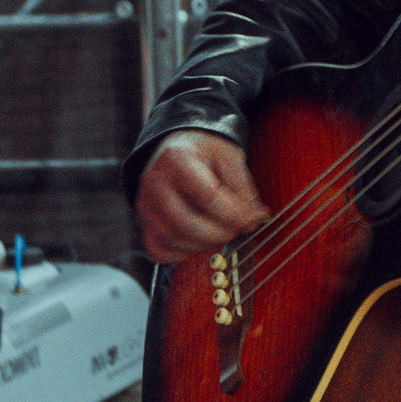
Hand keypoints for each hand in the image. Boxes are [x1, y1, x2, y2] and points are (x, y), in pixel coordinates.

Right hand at [136, 129, 271, 264]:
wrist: (178, 148)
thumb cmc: (205, 152)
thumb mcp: (229, 156)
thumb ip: (242, 186)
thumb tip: (253, 219)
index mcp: (176, 159)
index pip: (206, 196)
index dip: (236, 213)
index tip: (257, 218)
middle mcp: (154, 183)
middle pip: (186, 223)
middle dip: (221, 233)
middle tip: (240, 229)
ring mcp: (144, 205)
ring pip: (174, 239)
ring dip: (206, 244)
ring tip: (223, 232)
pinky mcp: (143, 223)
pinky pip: (159, 251)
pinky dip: (183, 254)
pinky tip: (201, 240)